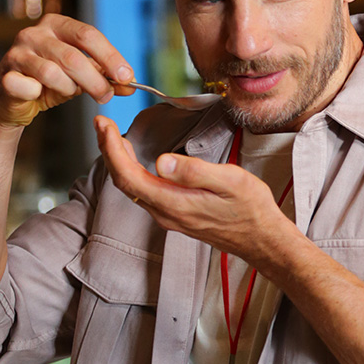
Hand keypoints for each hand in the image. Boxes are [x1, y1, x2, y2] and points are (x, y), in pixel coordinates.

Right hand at [0, 15, 135, 127]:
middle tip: (106, 96)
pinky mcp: (5, 75)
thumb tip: (131, 85)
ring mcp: (17, 52)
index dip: (111, 57)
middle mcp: (34, 33)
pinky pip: (29, 87)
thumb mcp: (80, 77)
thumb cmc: (48, 83)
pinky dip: (39, 94)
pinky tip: (39, 95)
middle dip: (96, 80)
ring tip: (70, 93)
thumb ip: (104, 77)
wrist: (11, 101)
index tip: (127, 76)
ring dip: (69, 88)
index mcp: (56, 24)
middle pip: (74, 56)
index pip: (88, 35)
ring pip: (53, 73)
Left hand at [94, 116, 296, 264]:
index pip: (129, 176)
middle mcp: (165, 213)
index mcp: (174, 203)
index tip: (104, 125)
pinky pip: (143, 192)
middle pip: (124, 182)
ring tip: (112, 136)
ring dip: (118, 161)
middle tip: (102, 124)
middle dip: (109, 151)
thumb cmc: (251, 208)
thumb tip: (161, 161)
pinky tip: (134, 159)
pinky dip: (132, 171)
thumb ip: (194, 172)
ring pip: (132, 188)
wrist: (262, 239)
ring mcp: (169, 216)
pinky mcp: (175, 215)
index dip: (112, 149)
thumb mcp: (230, 181)